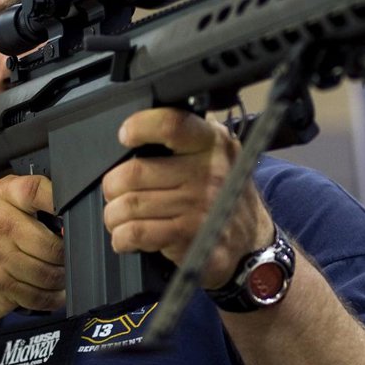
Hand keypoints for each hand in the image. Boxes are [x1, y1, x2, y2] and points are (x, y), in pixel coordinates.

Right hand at [0, 174, 65, 318]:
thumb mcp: (3, 203)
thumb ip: (36, 199)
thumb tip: (74, 214)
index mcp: (1, 197)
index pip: (35, 190)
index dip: (60, 202)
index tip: (72, 217)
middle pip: (53, 246)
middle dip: (67, 257)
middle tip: (67, 258)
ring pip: (49, 274)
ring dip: (61, 279)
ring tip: (58, 275)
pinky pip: (38, 296)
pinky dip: (52, 298)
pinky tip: (51, 292)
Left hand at [101, 108, 274, 288]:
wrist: (250, 240)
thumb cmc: (223, 193)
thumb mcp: (216, 153)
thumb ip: (184, 138)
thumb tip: (135, 132)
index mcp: (213, 143)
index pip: (170, 124)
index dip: (140, 127)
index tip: (126, 136)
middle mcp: (209, 172)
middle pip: (133, 173)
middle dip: (113, 187)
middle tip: (117, 193)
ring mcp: (202, 207)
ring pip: (129, 206)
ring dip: (114, 215)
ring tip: (120, 217)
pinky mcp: (191, 237)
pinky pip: (136, 233)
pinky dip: (122, 237)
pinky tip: (128, 237)